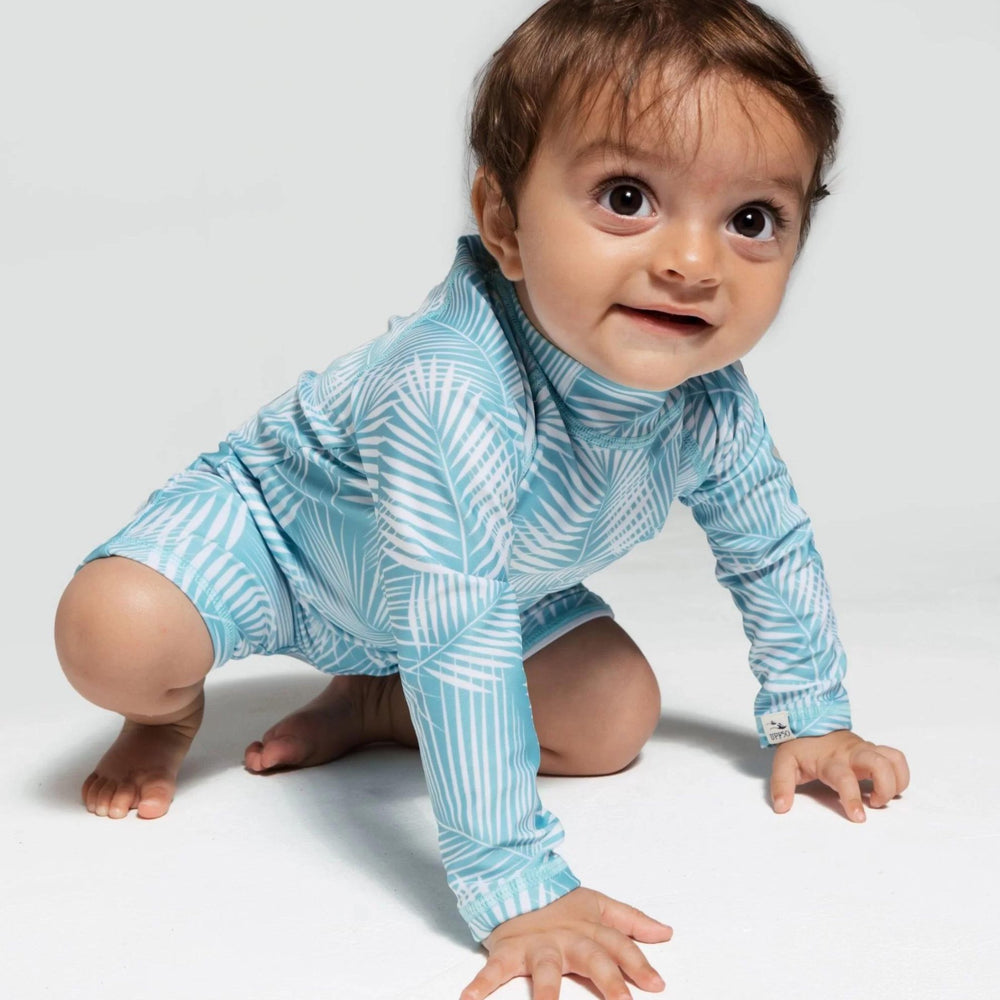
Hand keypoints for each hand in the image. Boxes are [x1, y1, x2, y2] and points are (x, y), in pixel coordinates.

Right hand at [460, 887, 671, 999]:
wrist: (515, 880)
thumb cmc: (558, 902)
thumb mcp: (599, 906)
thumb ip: (632, 921)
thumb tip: (666, 933)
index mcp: (588, 929)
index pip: (619, 946)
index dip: (638, 964)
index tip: (656, 986)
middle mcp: (566, 939)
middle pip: (592, 959)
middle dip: (609, 982)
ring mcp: (537, 946)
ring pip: (545, 971)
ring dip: (546, 995)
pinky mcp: (508, 951)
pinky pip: (493, 969)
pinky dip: (480, 984)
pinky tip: (469, 999)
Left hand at [770, 729, 909, 821]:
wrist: (808, 720)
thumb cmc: (800, 746)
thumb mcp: (784, 763)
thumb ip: (781, 785)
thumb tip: (781, 807)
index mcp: (830, 760)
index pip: (845, 779)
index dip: (853, 798)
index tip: (859, 817)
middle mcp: (852, 754)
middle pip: (879, 764)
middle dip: (885, 787)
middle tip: (875, 803)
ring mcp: (865, 750)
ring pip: (893, 759)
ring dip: (896, 782)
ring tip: (882, 797)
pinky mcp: (874, 750)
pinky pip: (896, 758)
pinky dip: (900, 774)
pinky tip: (890, 787)